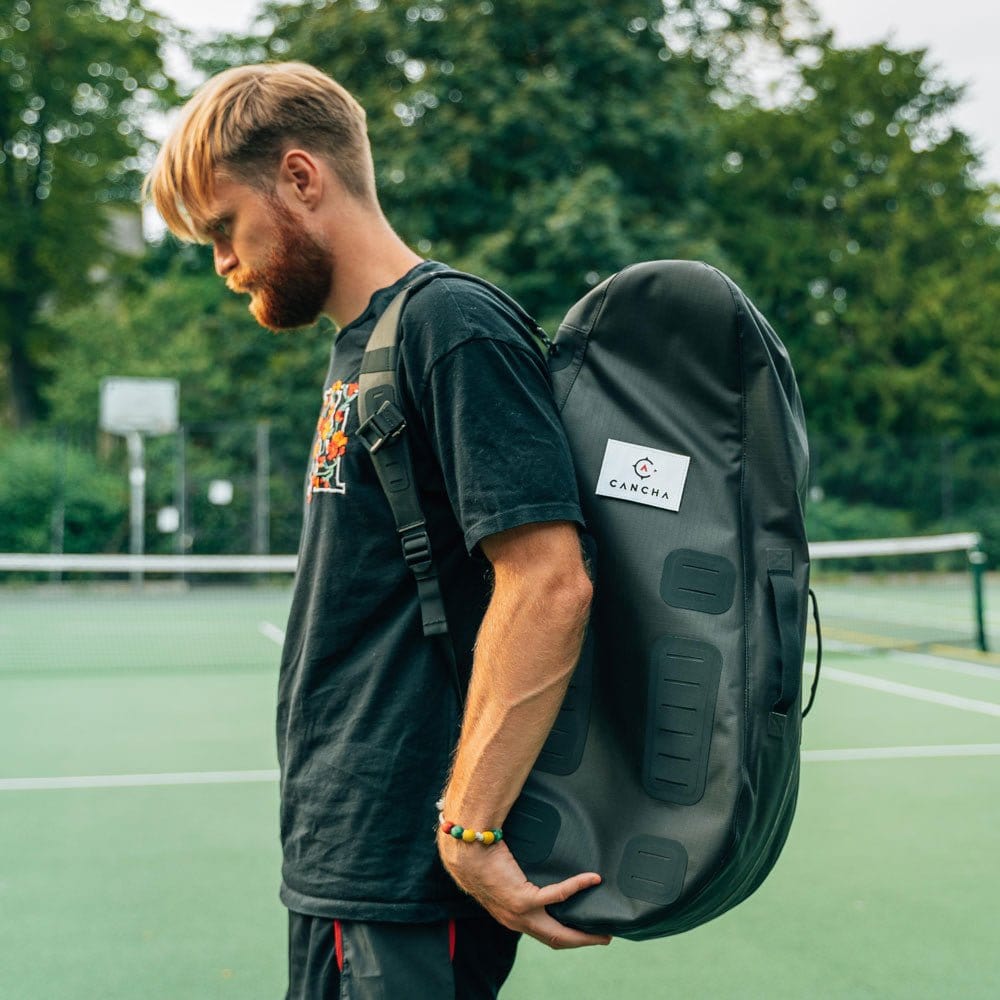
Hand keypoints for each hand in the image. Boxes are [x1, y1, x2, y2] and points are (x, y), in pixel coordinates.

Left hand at [439, 835, 611, 948]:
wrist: (467, 848)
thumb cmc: (482, 853)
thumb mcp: (503, 875)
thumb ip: (520, 878)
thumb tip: (537, 866)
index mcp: (511, 917)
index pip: (542, 934)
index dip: (563, 937)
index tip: (581, 932)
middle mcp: (515, 921)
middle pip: (554, 940)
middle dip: (580, 942)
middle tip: (602, 938)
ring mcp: (519, 914)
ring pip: (558, 931)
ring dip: (583, 934)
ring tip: (602, 928)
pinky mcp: (523, 899)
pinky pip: (557, 896)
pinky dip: (577, 886)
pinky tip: (592, 878)